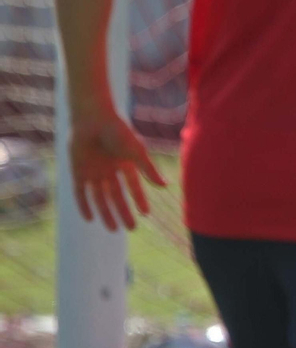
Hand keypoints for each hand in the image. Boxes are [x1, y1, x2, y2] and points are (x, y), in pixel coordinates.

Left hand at [68, 100, 164, 231]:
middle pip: (117, 196)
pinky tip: (90, 219)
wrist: (93, 119)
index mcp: (125, 164)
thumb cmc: (118, 131)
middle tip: (131, 229)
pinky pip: (81, 192)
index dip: (139, 200)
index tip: (146, 214)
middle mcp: (110, 170)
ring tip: (113, 229)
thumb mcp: (137, 152)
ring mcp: (94, 172)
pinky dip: (85, 205)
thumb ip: (149, 170)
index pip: (133, 187)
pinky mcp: (79, 172)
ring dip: (106, 213)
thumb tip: (164, 186)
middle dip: (124, 212)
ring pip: (100, 198)